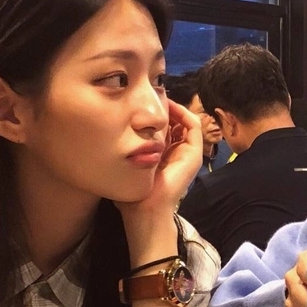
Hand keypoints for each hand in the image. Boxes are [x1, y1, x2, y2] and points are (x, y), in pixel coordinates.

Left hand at [116, 100, 201, 254]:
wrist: (144, 210)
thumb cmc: (133, 191)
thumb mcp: (127, 162)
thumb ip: (126, 148)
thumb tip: (112, 127)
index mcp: (164, 153)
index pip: (165, 125)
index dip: (155, 112)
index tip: (139, 102)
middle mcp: (178, 151)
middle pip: (176, 121)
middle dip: (164, 106)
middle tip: (150, 95)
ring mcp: (188, 153)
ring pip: (186, 120)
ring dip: (174, 107)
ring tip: (159, 98)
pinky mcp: (194, 154)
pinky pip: (194, 125)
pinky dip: (182, 113)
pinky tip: (167, 107)